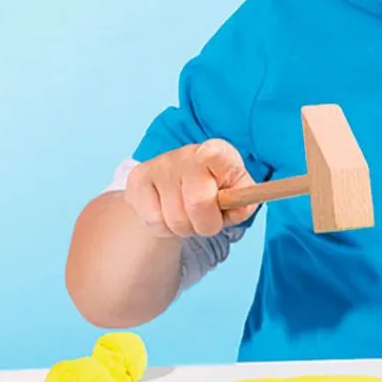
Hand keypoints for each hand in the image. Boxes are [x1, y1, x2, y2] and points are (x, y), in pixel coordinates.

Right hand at [123, 139, 258, 239]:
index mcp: (219, 152)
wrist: (181, 186)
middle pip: (198, 202)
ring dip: (185, 229)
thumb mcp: (237, 195)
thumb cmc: (217, 191)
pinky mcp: (137, 179)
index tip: (209, 155)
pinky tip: (169, 214)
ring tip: (188, 216)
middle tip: (208, 221)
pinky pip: (153, 222)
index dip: (212, 156)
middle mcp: (188, 153)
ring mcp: (160, 164)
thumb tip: (237, 206)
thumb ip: (244, 201)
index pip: (213, 152)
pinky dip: (165, 229)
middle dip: (207, 224)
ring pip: (174, 219)